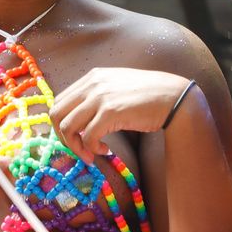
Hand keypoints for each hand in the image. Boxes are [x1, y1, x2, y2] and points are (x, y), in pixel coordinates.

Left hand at [50, 67, 190, 163]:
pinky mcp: (110, 112)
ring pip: (68, 127)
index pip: (59, 101)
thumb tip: (78, 119)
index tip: (73, 137)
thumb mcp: (116, 87)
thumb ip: (96, 96)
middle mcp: (91, 85)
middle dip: (62, 136)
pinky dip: (92, 148)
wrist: (174, 97)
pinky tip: (104, 151)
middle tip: (77, 149)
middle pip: (57, 114)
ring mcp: (99, 97)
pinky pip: (88, 136)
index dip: (61, 123)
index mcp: (91, 77)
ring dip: (76, 146)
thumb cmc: (148, 95)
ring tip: (90, 154)